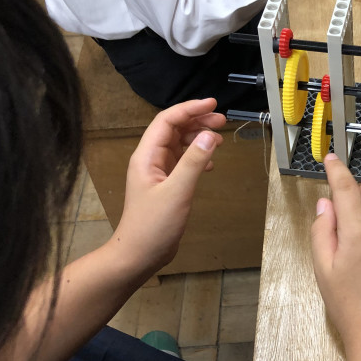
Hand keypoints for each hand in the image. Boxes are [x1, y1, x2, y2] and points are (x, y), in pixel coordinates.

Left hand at [112, 99, 226, 274]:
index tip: (213, 105)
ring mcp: (157, 173)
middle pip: (173, 129)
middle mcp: (150, 160)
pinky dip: (197, 157)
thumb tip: (210, 135)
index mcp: (147, 156)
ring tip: (220, 138)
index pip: (167, 121)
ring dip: (198, 138)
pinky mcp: (164, 186)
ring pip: (179, 145)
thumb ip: (194, 162)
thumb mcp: (177, 191)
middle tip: (222, 120)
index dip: (190, 109)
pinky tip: (211, 164)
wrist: (138, 255)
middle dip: (197, 121)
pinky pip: (182, 162)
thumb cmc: (153, 225)